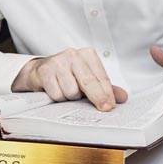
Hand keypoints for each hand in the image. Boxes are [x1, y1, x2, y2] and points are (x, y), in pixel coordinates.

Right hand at [12, 48, 126, 110]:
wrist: (39, 71)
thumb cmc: (67, 74)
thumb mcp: (88, 78)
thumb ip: (105, 88)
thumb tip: (122, 97)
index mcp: (88, 55)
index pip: (101, 77)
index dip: (107, 93)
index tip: (111, 105)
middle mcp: (74, 55)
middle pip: (89, 82)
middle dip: (97, 97)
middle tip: (103, 108)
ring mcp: (58, 62)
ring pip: (71, 91)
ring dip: (71, 98)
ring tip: (68, 92)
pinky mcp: (45, 71)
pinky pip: (57, 94)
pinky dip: (58, 98)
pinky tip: (57, 91)